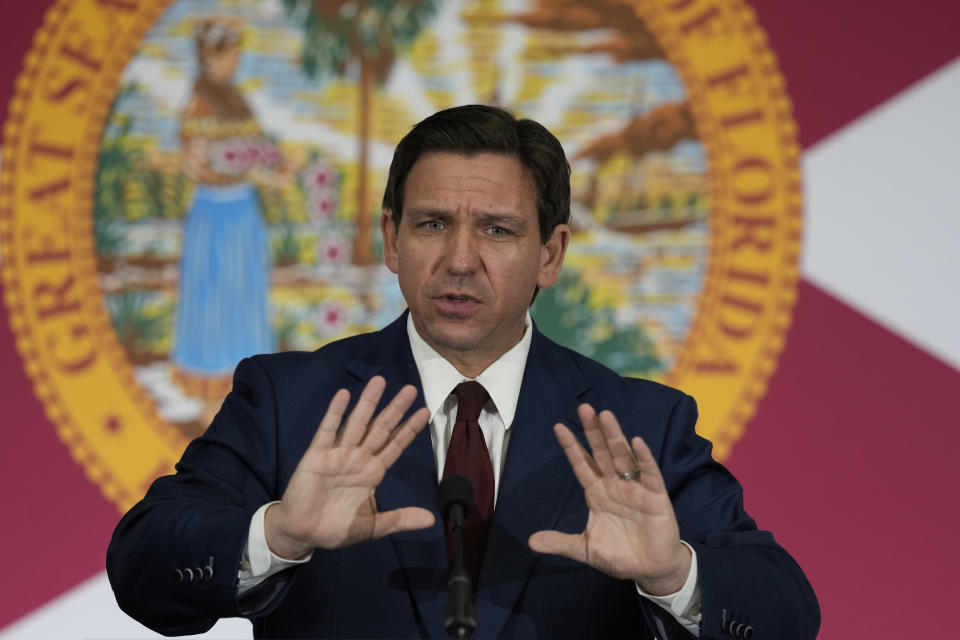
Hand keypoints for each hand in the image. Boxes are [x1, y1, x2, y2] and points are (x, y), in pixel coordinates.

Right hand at [265, 376, 433, 558]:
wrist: (303, 534)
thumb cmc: (336, 528)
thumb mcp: (373, 526)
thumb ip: (400, 519)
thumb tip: (431, 519)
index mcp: (372, 472)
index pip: (396, 445)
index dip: (409, 429)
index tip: (425, 411)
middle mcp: (358, 458)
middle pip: (381, 428)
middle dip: (395, 409)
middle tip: (411, 389)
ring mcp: (338, 454)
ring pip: (356, 423)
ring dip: (368, 402)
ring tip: (380, 381)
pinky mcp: (317, 456)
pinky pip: (328, 431)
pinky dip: (335, 413)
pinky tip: (344, 395)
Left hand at [528, 404, 690, 594]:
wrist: (651, 569)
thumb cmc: (620, 555)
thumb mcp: (585, 549)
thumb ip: (560, 542)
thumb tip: (531, 542)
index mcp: (597, 493)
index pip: (581, 464)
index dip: (571, 446)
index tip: (558, 427)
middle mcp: (615, 485)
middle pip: (601, 452)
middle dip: (593, 431)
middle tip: (584, 408)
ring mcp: (635, 488)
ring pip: (623, 456)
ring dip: (614, 436)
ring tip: (605, 415)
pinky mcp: (655, 496)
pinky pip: (650, 473)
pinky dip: (644, 458)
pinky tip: (637, 442)